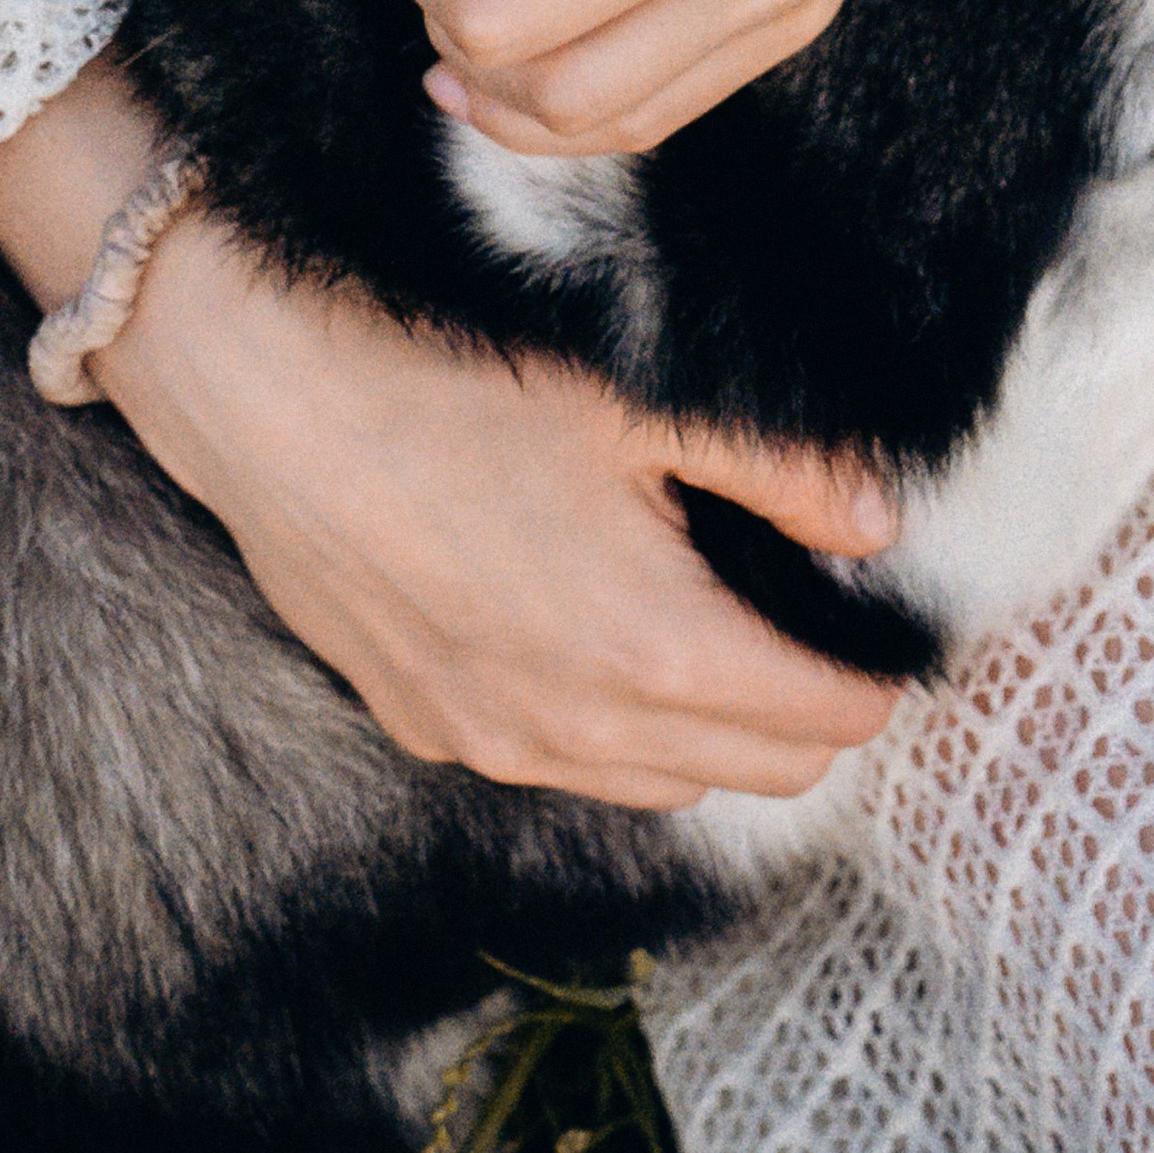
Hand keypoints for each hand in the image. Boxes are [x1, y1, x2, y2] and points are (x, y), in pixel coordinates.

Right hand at [0, 57, 903, 798]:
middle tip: (827, 616)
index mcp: (652, 650)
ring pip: (662, 781)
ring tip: (729, 621)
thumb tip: (879, 523)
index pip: (826, 720)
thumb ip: (781, 470)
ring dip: (718, 727)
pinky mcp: (426, 725)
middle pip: (761, 769)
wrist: (257, 385)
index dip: (878, 675)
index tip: (896, 624)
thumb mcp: (639, 400)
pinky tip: (609, 630)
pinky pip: (564, 763)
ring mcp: (491, 739)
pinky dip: (618, 727)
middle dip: (814, 708)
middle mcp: (574, 729)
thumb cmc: (449, 371)